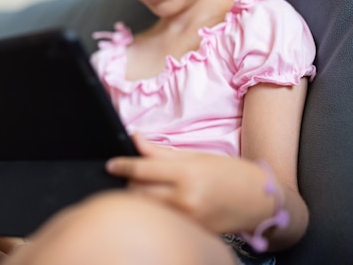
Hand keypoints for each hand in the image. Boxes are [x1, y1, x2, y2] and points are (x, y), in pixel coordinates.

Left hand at [106, 135, 274, 233]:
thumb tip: (135, 138)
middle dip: (130, 184)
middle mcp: (186, 198)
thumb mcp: (196, 157)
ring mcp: (188, 219)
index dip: (122, 166)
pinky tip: (161, 205)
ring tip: (146, 191)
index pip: (142, 170)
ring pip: (148, 209)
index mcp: (187, 174)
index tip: (111, 165)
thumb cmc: (229, 174)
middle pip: (139, 193)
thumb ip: (162, 152)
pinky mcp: (193, 232)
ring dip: (140, 200)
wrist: (261, 201)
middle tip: (133, 178)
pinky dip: (156, 212)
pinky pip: (164, 221)